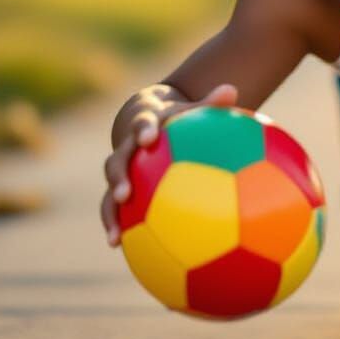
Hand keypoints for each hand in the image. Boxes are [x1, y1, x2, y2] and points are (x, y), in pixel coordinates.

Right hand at [100, 82, 238, 248]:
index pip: (140, 125)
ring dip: (110, 215)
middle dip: (117, 178)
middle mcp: (125, 152)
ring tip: (114, 236)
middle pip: (115, 164)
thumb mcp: (190, 108)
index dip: (142, 130)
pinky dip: (119, 230)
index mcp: (142, 128)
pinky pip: (117, 214)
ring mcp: (119, 175)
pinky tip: (123, 249)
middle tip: (124, 193)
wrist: (143, 121)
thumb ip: (209, 103)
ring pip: (107, 196)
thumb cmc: (174, 117)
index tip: (148, 136)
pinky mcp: (120, 194)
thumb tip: (232, 89)